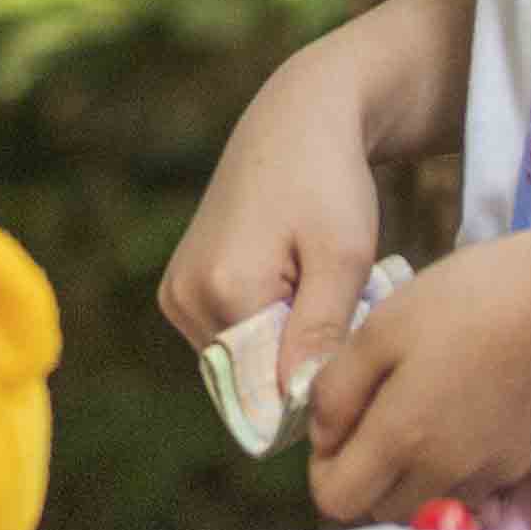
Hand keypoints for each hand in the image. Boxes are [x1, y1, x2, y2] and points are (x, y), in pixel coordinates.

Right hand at [160, 55, 389, 397]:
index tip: (354, 353)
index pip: (266, 389)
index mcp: (224, 289)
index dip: (313, 387)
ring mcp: (176, 293)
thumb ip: (319, 334)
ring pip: (241, 362)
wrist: (294, 122)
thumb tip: (299, 406)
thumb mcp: (343, 257)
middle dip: (300, 362)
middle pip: (250, 378)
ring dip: (284, 346)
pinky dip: (266, 328)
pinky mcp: (179, 289)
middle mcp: (185, 297)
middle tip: (345, 310)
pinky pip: (230, 339)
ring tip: (321, 293)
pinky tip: (295, 285)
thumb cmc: (330, 183)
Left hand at [306, 228, 530, 525]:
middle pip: (381, 511)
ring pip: (429, 503)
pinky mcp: (528, 464)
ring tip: (424, 412)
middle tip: (375, 417)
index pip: (336, 501)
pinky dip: (458, 468)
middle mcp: (446, 475)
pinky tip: (467, 414)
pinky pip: (475, 487)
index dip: (324, 468)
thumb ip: (337, 389)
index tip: (337, 427)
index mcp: (403, 441)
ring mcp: (493, 475)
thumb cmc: (470, 300)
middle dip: (366, 478)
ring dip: (413, 477)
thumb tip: (321, 436)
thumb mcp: (382, 327)